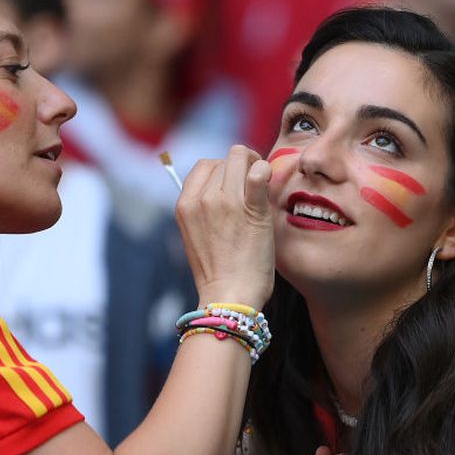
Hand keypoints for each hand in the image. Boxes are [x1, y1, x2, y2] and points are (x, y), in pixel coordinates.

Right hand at [176, 144, 273, 308]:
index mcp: (185, 204)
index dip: (224, 169)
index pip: (205, 165)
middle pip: (224, 159)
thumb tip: (228, 185)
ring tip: (263, 185)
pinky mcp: (250, 208)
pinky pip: (259, 171)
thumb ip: (205, 208)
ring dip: (255, 165)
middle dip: (242, 166)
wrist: (230, 297)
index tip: (236, 183)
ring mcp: (225, 202)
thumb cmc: (219, 272)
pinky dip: (266, 171)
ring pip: (241, 157)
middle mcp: (202, 199)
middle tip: (255, 184)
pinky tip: (269, 184)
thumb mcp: (197, 235)